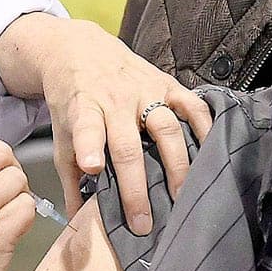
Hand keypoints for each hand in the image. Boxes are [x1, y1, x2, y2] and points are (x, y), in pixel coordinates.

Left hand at [0, 14, 213, 235]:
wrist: (80, 49)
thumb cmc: (72, 100)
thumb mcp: (61, 133)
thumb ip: (69, 177)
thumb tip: (76, 219)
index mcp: (84, 108)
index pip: (86, 127)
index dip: (88, 146)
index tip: (91, 167)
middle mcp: (115, 100)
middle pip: (129, 145)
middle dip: (136, 185)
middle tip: (143, 221)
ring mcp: (144, 91)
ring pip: (166, 127)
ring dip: (176, 164)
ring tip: (181, 195)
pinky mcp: (166, 83)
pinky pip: (192, 105)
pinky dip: (204, 126)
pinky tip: (210, 151)